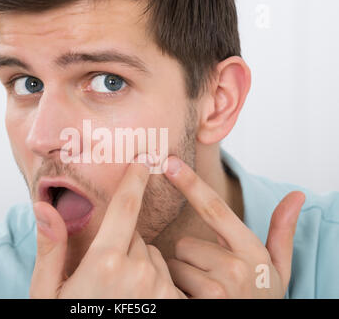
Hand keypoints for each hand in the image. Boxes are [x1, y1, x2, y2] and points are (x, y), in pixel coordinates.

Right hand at [30, 156, 186, 298]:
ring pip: (153, 257)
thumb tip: (44, 206)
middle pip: (135, 236)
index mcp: (105, 262)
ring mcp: (161, 290)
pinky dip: (154, 282)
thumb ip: (50, 248)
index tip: (142, 162)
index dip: (133, 182)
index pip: (124, 209)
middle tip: (104, 273)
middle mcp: (138, 271)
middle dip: (122, 243)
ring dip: (139, 264)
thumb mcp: (47, 293)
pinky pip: (166, 277)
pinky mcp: (174, 304)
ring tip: (119, 294)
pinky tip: (136, 303)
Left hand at [163, 156, 305, 298]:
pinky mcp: (198, 303)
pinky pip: (169, 283)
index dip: (191, 183)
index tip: (170, 163)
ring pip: (174, 263)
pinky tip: (193, 300)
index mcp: (251, 251)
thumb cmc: (260, 299)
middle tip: (210, 277)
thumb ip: (282, 232)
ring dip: (182, 276)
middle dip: (191, 258)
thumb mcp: (276, 268)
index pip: (215, 208)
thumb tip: (295, 196)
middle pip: (185, 243)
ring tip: (202, 292)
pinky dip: (175, 291)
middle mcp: (235, 268)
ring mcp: (216, 289)